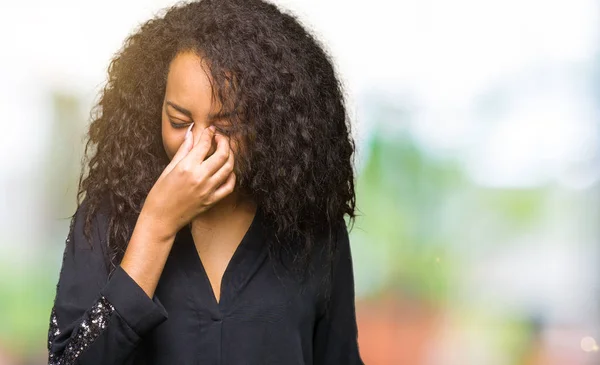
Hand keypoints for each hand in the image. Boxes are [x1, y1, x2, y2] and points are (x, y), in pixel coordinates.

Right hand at [141, 123, 235, 238]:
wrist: (161, 219)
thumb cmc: (160, 193)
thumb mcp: (169, 168)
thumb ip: (183, 150)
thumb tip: (191, 133)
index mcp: (186, 167)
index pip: (204, 144)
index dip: (209, 133)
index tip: (211, 129)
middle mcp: (200, 177)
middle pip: (222, 154)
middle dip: (224, 141)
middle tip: (221, 137)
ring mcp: (208, 190)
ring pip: (228, 168)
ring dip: (230, 156)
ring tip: (225, 151)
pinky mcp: (212, 201)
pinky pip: (229, 186)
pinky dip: (231, 176)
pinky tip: (226, 171)